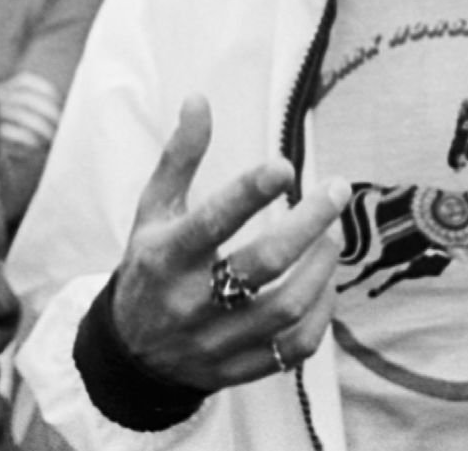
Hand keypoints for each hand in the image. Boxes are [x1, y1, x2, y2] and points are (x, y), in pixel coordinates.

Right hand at [112, 95, 349, 390]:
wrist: (131, 354)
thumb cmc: (150, 266)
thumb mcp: (153, 210)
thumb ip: (179, 157)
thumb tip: (199, 98)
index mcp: (165, 257)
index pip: (211, 223)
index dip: (249, 193)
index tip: (286, 166)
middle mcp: (189, 302)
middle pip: (261, 266)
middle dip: (307, 225)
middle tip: (337, 190)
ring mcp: (216, 341)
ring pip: (284, 308)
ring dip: (320, 268)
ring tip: (333, 236)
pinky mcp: (238, 369)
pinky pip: (292, 349)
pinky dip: (320, 316)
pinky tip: (326, 284)